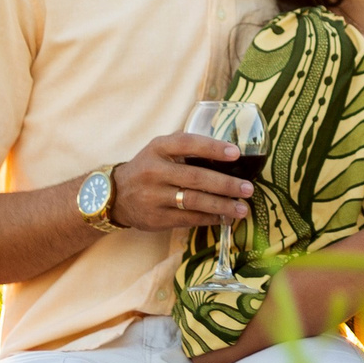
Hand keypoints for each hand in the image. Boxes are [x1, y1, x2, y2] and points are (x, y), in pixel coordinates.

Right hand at [110, 132, 254, 230]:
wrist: (115, 195)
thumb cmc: (148, 168)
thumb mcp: (159, 150)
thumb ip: (186, 146)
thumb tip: (228, 147)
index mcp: (158, 148)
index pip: (187, 143)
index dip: (212, 147)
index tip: (236, 153)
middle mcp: (154, 171)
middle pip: (195, 177)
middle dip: (226, 184)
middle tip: (248, 188)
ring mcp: (154, 196)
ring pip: (194, 201)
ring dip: (222, 205)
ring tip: (242, 208)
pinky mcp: (156, 218)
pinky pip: (188, 219)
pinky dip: (210, 218)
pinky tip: (225, 217)